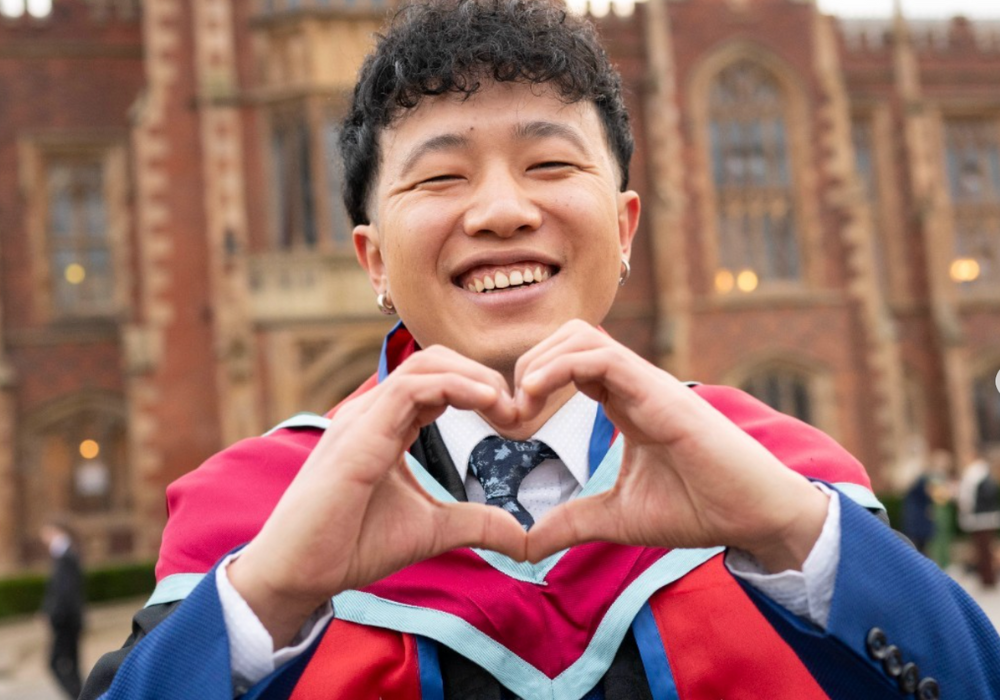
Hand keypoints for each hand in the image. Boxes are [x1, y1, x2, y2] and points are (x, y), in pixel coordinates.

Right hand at [228, 346, 527, 646]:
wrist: (300, 573)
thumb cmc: (351, 545)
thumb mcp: (431, 530)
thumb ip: (475, 523)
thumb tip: (522, 537)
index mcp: (387, 424)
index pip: (439, 380)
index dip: (481, 389)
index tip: (515, 418)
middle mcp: (373, 412)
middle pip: (435, 360)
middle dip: (482, 375)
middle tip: (518, 408)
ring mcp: (363, 418)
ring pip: (425, 364)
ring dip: (475, 377)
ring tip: (507, 405)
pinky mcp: (358, 434)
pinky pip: (411, 389)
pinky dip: (455, 387)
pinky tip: (486, 404)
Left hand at [515, 321, 828, 569]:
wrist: (753, 516)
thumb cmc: (698, 508)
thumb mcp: (617, 518)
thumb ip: (571, 522)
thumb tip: (526, 544)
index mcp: (623, 402)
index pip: (568, 362)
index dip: (530, 382)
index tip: (510, 425)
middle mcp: (633, 384)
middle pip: (568, 336)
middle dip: (527, 364)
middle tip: (511, 414)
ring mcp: (646, 383)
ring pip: (581, 335)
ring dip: (539, 361)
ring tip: (522, 405)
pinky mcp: (659, 391)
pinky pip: (601, 355)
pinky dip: (559, 366)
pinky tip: (536, 395)